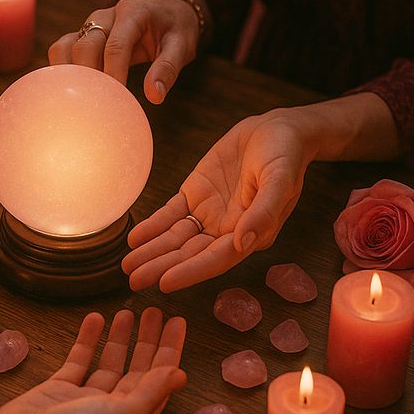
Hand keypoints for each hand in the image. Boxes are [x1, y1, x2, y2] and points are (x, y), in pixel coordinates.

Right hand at [0, 308, 186, 413]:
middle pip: (138, 369)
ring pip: (109, 363)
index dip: (170, 350)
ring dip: (120, 338)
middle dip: (148, 340)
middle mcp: (113, 411)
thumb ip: (151, 393)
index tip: (177, 321)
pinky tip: (94, 318)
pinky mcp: (59, 391)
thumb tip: (180, 374)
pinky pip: (79, 360)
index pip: (160, 380)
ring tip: (128, 311)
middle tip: (155, 310)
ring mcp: (85, 400)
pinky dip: (88, 340)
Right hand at [48, 0, 200, 103]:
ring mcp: (91, 25)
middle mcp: (106, 15)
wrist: (168, 11)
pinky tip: (74, 90)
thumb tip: (154, 95)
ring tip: (83, 98)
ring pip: (66, 46)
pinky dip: (63, 70)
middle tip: (100, 103)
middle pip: (85, 45)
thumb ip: (168, 69)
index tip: (116, 99)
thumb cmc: (175, 30)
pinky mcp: (83, 35)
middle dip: (90, 76)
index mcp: (132, 13)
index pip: (115, 46)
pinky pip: (62, 49)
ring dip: (70, 73)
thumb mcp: (182, 46)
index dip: (113, 74)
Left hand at [122, 111, 313, 291]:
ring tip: (127, 265)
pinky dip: (153, 226)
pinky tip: (135, 238)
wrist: (277, 130)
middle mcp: (227, 230)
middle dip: (162, 267)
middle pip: (190, 254)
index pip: (216, 259)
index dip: (190, 271)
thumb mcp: (280, 182)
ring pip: (176, 238)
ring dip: (152, 251)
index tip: (165, 283)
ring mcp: (209, 213)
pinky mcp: (196, 194)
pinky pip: (170, 214)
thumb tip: (244, 243)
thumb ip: (263, 212)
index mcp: (251, 234)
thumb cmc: (286, 158)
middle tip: (133, 280)